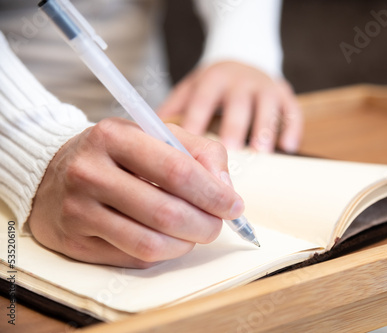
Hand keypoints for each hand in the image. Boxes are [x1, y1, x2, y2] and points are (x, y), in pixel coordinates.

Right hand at [28, 118, 243, 267]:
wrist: (54, 171)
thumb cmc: (118, 154)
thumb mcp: (157, 135)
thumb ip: (200, 152)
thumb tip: (225, 188)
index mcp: (115, 136)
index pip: (178, 170)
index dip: (214, 194)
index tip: (234, 205)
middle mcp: (91, 172)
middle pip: (167, 213)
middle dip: (206, 225)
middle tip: (217, 225)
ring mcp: (78, 209)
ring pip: (150, 243)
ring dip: (186, 244)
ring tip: (194, 233)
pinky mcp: (74, 240)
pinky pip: (133, 258)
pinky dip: (162, 254)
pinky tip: (166, 240)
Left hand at [158, 61, 302, 152]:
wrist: (244, 60)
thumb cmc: (213, 86)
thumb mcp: (190, 89)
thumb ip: (172, 110)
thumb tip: (146, 138)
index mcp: (213, 79)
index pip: (203, 99)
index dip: (198, 120)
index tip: (192, 144)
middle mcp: (240, 81)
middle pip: (237, 103)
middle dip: (233, 126)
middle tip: (229, 150)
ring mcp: (265, 86)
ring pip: (267, 106)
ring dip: (264, 129)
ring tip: (261, 151)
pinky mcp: (285, 94)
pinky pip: (292, 110)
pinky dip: (292, 128)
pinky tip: (287, 147)